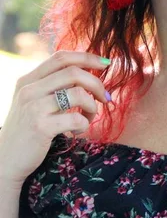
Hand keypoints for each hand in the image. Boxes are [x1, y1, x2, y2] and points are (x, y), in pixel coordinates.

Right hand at [0, 50, 111, 186]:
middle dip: (97, 84)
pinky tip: (76, 132)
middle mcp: (29, 90)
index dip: (87, 57)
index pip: (61, 57)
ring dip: (92, 106)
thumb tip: (85, 73)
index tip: (105, 64)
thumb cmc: (26, 131)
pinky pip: (76, 119)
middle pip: (74, 72)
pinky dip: (84, 125)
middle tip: (104, 98)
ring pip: (79, 94)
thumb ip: (52, 86)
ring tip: (88, 117)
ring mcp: (34, 107)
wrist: (5, 160)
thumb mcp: (33, 102)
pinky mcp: (41, 127)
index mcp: (28, 80)